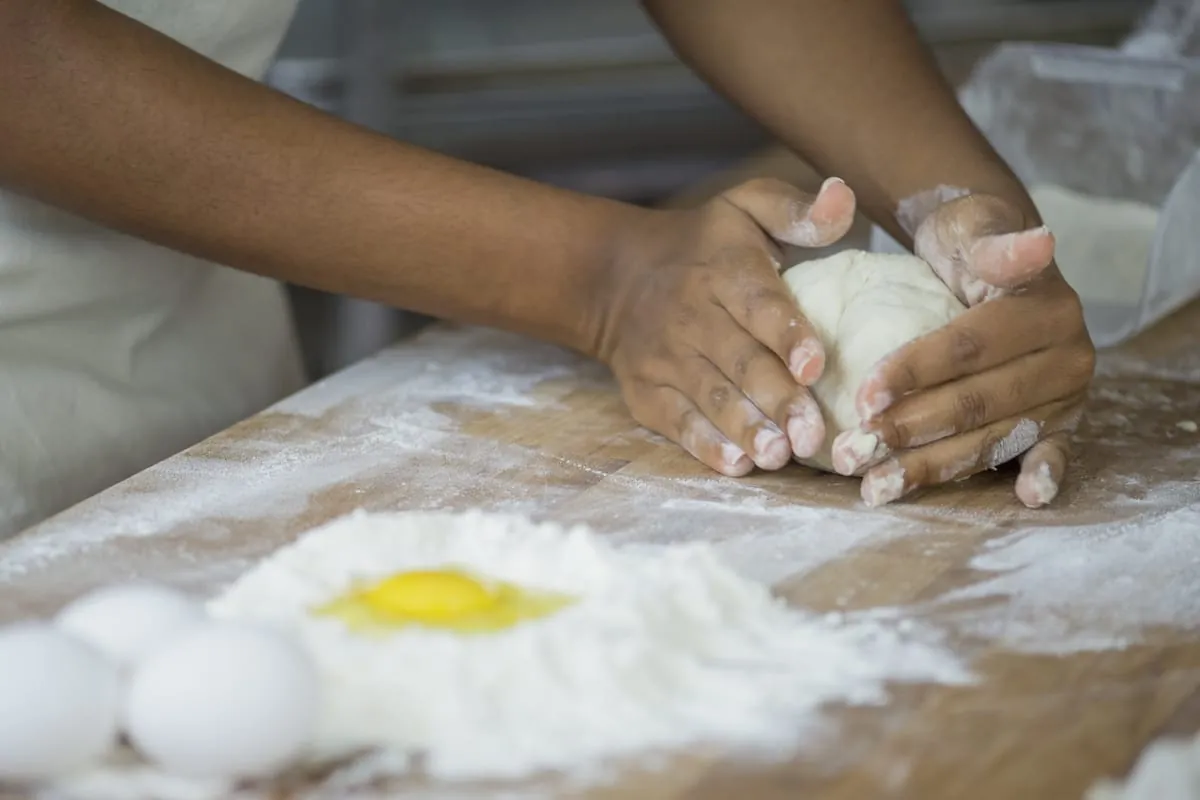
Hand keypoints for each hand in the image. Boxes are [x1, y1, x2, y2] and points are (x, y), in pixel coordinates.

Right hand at [595, 177, 855, 475]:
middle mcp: (692, 315)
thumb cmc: (704, 246)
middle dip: (777, 400)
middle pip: (739, 362)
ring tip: (778, 456)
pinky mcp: (647, 392)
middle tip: (812, 435)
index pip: (758, 303)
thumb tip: (842, 197)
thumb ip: (796, 210)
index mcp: (723, 269)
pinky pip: (677, 422)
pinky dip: (705, 445)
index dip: (787, 335)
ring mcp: (666, 359)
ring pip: (711, 397)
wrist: (615, 277)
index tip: (815, 365)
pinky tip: (736, 464)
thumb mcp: (745, 208)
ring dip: (746, 429)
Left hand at [835, 193, 1094, 507]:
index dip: (916, 371)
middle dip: (911, 431)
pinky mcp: (1060, 425)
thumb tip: (1041, 239)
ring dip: (934, 467)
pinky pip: (1048, 454)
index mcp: (1046, 309)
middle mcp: (1066, 356)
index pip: (969, 347)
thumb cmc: (967, 246)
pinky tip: (1022, 499)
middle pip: (978, 402)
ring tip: (877, 488)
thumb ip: (993, 244)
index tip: (863, 396)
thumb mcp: (970, 231)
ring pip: (994, 438)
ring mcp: (1065, 396)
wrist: (990, 259)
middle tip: (853, 453)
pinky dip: (1038, 476)